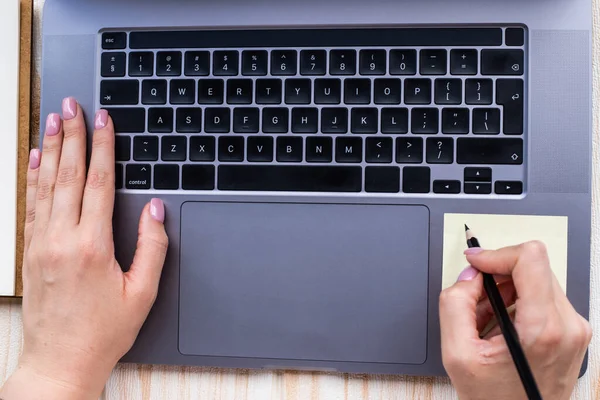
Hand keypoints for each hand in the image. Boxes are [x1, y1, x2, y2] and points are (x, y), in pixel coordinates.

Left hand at [0, 98, 168, 399]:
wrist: (60, 362)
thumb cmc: (102, 332)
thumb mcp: (142, 293)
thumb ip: (153, 248)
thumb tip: (156, 211)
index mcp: (92, 246)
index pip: (99, 184)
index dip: (102, 148)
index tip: (102, 121)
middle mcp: (62, 240)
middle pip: (67, 176)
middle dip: (72, 136)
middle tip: (71, 106)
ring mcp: (41, 245)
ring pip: (45, 185)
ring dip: (50, 150)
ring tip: (53, 121)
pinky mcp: (31, 254)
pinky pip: (31, 206)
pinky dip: (32, 179)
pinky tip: (34, 161)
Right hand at [439, 241, 590, 399]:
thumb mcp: (457, 353)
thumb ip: (456, 303)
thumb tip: (470, 276)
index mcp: (543, 329)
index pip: (531, 258)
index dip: (497, 254)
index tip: (477, 263)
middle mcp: (568, 325)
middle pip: (533, 266)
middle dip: (498, 275)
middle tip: (476, 298)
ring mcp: (575, 328)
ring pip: (538, 278)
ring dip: (506, 289)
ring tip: (486, 318)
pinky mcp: (573, 331)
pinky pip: (544, 295)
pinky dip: (518, 301)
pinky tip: (501, 325)